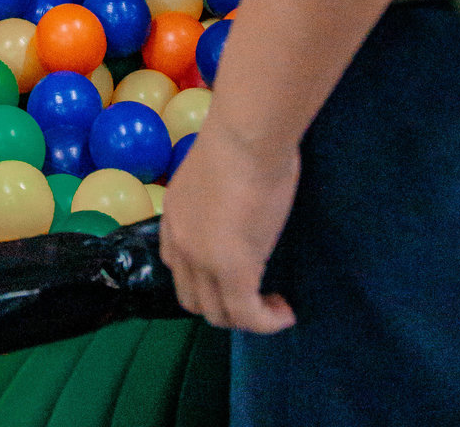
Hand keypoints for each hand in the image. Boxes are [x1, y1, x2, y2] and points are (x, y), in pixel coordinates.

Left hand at [159, 114, 299, 333]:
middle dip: (222, 304)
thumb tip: (243, 196)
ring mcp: (203, 261)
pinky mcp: (233, 273)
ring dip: (246, 318)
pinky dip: (268, 322)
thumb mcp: (218, 169)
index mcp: (174, 214)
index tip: (232, 273)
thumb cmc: (241, 137)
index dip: (201, 277)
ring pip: (218, 314)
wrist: (246, 136)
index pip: (175, 262)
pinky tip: (285, 312)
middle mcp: (181, 242)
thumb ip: (220, 193)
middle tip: (255, 296)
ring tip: (274, 307)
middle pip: (192, 297)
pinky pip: (248, 316)